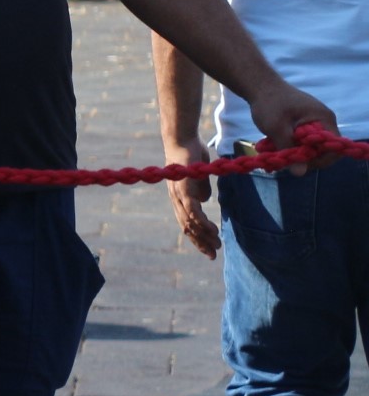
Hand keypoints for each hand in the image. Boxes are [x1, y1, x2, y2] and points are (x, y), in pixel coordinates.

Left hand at [164, 136, 219, 258]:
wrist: (182, 141)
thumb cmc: (191, 156)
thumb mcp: (199, 177)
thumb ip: (201, 190)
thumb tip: (206, 200)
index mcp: (179, 198)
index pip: (187, 223)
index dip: (197, 237)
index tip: (208, 249)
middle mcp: (176, 200)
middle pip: (187, 228)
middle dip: (201, 242)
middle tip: (213, 254)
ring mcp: (178, 195)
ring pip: (190, 222)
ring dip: (204, 235)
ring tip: (217, 243)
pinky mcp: (183, 189)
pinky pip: (192, 210)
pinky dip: (202, 222)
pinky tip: (211, 230)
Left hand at [248, 80, 341, 173]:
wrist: (259, 86)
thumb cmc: (269, 103)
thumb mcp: (277, 128)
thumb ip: (289, 150)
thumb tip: (300, 174)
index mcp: (324, 119)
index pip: (333, 148)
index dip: (319, 159)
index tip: (298, 162)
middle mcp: (324, 121)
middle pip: (321, 150)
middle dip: (302, 158)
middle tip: (282, 160)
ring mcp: (314, 123)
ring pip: (309, 147)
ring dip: (292, 153)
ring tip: (272, 153)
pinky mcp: (304, 125)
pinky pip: (301, 142)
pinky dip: (288, 146)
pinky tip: (272, 147)